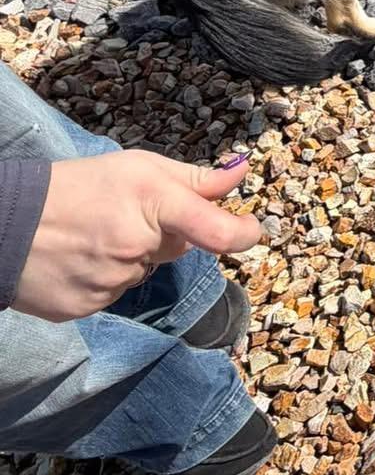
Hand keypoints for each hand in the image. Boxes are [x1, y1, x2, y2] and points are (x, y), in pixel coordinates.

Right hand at [13, 152, 262, 322]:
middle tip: (121, 215)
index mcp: (153, 202)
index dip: (242, 233)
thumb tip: (240, 171)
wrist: (5, 223)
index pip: (214, 228)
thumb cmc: (76, 186)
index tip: (250, 231)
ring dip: (129, 257)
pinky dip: (102, 279)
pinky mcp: (89, 307)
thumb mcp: (136, 167)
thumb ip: (193, 178)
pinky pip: (113, 294)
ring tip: (91, 236)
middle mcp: (137, 245)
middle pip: (174, 248)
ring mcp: (113, 281)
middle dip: (160, 234)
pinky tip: (79, 259)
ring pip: (142, 272)